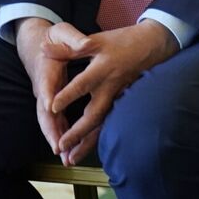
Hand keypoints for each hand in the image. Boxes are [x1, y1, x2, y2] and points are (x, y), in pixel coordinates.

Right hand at [15, 18, 71, 161]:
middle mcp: (44, 88)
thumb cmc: (53, 36)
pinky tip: (69, 149)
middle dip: (51, 130)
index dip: (48, 96)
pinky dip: (61, 134)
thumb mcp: (62, 31)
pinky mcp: (51, 101)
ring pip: (49, 121)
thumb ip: (72, 38)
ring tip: (65, 157)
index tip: (51, 107)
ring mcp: (46, 97)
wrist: (38, 42)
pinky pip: (56, 120)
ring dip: (56, 139)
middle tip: (59, 148)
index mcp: (47, 70)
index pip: (46, 85)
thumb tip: (84, 43)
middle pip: (45, 112)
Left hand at [44, 20, 179, 164]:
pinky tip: (89, 148)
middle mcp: (110, 86)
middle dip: (77, 132)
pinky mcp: (123, 101)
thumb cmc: (124, 40)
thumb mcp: (96, 40)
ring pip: (102, 123)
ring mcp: (118, 96)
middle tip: (61, 146)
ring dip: (87, 142)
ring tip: (72, 158)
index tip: (52, 107)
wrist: (155, 44)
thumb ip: (69, 48)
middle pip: (94, 114)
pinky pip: (109, 121)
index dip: (68, 95)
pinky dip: (98, 136)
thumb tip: (44, 49)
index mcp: (102, 69)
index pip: (83, 84)